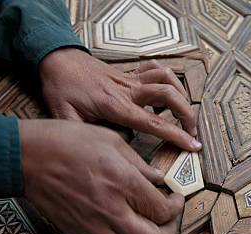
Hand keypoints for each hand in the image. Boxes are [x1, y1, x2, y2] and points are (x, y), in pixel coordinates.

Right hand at [20, 119, 183, 233]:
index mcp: (124, 183)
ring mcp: (93, 226)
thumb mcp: (111, 140)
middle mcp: (112, 210)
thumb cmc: (66, 141)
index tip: (175, 199)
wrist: (26, 156)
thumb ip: (139, 164)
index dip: (177, 207)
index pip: (164, 211)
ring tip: (145, 230)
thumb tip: (158, 179)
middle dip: (168, 233)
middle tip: (167, 220)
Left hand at [38, 48, 200, 150]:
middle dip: (187, 114)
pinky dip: (168, 77)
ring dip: (182, 95)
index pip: (153, 122)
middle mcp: (128, 90)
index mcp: (115, 105)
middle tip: (194, 133)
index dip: (176, 135)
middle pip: (169, 95)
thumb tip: (97, 156)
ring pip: (167, 79)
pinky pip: (156, 68)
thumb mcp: (64, 116)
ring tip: (185, 114)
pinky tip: (168, 92)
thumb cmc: (61, 88)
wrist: (57, 59)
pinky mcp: (130, 72)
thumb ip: (81, 136)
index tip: (193, 145)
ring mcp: (130, 79)